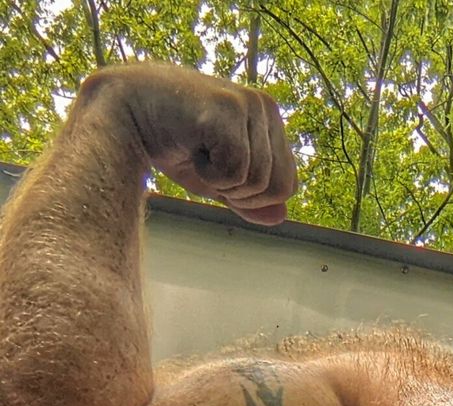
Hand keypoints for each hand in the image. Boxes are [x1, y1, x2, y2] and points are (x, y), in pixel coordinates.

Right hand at [79, 61, 297, 226]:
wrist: (126, 110)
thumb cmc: (173, 142)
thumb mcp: (218, 179)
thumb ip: (250, 198)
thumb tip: (281, 216)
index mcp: (271, 121)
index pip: (288, 184)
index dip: (254, 198)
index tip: (222, 174)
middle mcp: (266, 107)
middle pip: (278, 188)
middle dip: (242, 195)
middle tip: (209, 167)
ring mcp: (248, 105)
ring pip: (257, 182)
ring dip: (221, 183)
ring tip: (197, 152)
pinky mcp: (227, 109)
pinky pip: (236, 172)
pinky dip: (210, 175)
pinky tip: (191, 148)